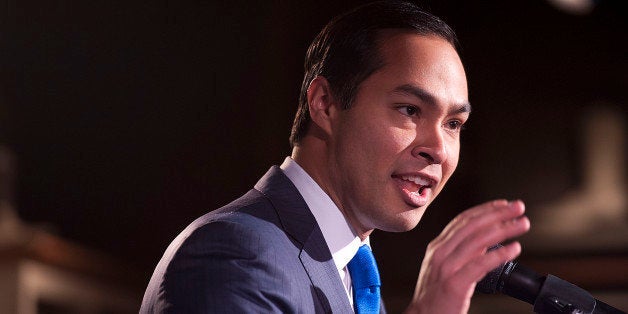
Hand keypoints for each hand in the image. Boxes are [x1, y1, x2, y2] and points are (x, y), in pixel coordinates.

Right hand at [404, 199, 529, 313]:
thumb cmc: (436, 296)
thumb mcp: (444, 267)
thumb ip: (461, 252)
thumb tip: (485, 241)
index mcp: (438, 247)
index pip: (463, 220)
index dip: (485, 209)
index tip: (503, 204)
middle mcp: (441, 252)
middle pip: (472, 226)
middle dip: (498, 214)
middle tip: (518, 207)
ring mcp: (447, 267)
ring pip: (478, 241)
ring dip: (504, 229)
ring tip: (522, 224)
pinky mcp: (455, 283)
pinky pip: (480, 265)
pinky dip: (499, 254)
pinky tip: (514, 249)